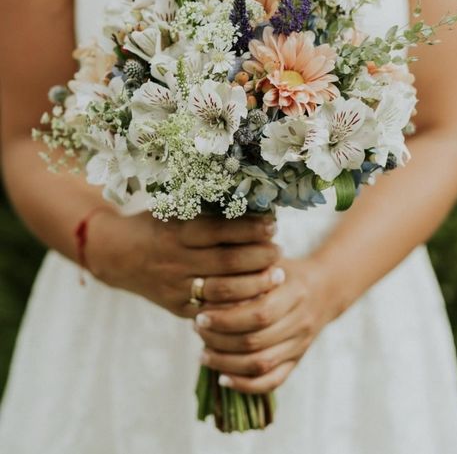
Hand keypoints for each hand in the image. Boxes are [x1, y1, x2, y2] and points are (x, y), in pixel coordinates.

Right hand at [86, 209, 282, 317]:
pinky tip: (259, 299)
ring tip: (277, 275)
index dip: (249, 229)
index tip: (272, 225)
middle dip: (259, 258)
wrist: (115, 255)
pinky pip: (214, 313)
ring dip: (256, 284)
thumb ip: (206, 212)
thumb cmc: (153, 225)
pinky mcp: (178, 308)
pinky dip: (239, 308)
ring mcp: (176, 288)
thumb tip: (251, 204)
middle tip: (279, 251)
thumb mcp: (173, 211)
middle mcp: (176, 261)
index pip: (219, 231)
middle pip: (226, 263)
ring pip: (223, 292)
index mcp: (176, 233)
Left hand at [194, 256, 338, 393]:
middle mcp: (301, 321)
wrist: (325, 288)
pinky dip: (245, 385)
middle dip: (220, 339)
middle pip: (256, 341)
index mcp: (295, 293)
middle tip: (197, 329)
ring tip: (202, 354)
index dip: (226, 318)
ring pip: (261, 364)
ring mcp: (300, 344)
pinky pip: (272, 381)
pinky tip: (222, 378)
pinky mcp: (297, 360)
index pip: (259, 313)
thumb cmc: (287, 270)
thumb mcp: (270, 260)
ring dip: (227, 363)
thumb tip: (208, 281)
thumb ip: (246, 268)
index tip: (201, 314)